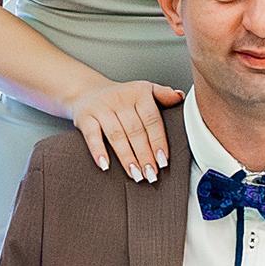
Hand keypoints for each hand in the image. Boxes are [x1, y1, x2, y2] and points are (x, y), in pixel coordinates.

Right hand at [68, 78, 185, 182]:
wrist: (87, 91)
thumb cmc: (121, 97)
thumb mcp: (143, 91)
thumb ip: (162, 95)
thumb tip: (180, 97)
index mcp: (139, 92)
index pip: (152, 120)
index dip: (158, 142)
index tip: (163, 161)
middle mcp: (120, 98)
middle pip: (135, 131)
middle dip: (144, 155)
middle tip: (151, 174)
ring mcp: (102, 108)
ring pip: (116, 136)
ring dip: (127, 158)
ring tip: (135, 175)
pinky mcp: (85, 117)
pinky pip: (92, 136)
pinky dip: (98, 151)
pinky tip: (105, 165)